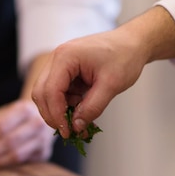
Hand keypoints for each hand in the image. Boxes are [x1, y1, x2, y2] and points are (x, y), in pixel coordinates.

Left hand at [0, 99, 54, 168]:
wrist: (40, 117)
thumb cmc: (14, 117)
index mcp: (24, 109)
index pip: (0, 127)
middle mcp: (37, 124)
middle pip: (8, 143)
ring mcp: (43, 140)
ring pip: (15, 156)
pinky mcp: (44, 153)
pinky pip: (21, 163)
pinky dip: (4, 165)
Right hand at [32, 6, 174, 137]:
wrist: (133, 44)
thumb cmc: (125, 57)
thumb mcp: (112, 85)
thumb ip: (93, 107)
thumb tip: (77, 126)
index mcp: (66, 57)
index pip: (50, 91)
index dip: (56, 115)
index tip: (68, 132)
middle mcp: (57, 58)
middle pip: (41, 93)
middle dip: (53, 115)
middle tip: (70, 131)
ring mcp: (59, 64)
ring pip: (47, 95)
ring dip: (60, 111)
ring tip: (80, 119)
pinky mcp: (65, 71)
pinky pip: (58, 93)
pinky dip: (67, 105)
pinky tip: (82, 110)